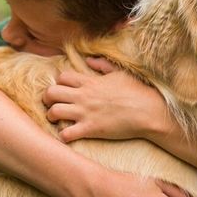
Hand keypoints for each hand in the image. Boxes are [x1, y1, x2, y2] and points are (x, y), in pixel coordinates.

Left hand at [42, 65, 178, 142]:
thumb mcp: (121, 73)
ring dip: (52, 117)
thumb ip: (103, 65)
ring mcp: (86, 113)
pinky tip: (70, 135)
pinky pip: (66, 134)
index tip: (65, 90)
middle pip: (51, 93)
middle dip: (47, 99)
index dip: (59, 83)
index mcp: (91, 82)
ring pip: (53, 112)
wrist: (149, 111)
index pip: (62, 77)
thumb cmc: (138, 91)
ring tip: (58, 121)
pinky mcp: (91, 129)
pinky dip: (63, 136)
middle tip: (53, 104)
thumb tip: (89, 59)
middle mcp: (84, 96)